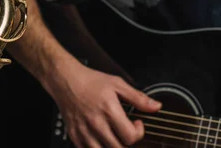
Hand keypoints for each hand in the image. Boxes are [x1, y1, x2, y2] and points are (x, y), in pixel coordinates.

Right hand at [46, 61, 160, 147]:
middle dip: (126, 143)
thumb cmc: (90, 81)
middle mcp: (96, 123)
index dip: (138, 133)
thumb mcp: (117, 84)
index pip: (130, 137)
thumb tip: (156, 106)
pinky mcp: (74, 135)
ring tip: (114, 138)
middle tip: (125, 132)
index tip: (136, 124)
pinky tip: (100, 139)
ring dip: (111, 147)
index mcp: (109, 110)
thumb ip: (138, 98)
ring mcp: (84, 131)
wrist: (65, 80)